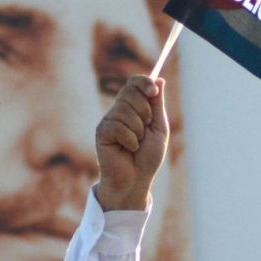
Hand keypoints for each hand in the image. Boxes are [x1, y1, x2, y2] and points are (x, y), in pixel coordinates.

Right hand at [95, 75, 168, 210]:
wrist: (137, 180)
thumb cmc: (148, 157)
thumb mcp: (158, 129)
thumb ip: (157, 105)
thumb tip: (159, 80)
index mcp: (133, 107)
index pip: (133, 83)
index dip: (143, 82)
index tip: (153, 91)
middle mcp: (119, 111)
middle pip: (129, 91)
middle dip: (144, 110)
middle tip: (146, 128)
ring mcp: (109, 120)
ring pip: (124, 110)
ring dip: (138, 130)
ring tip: (137, 144)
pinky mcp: (101, 132)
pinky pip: (117, 126)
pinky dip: (130, 140)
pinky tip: (129, 149)